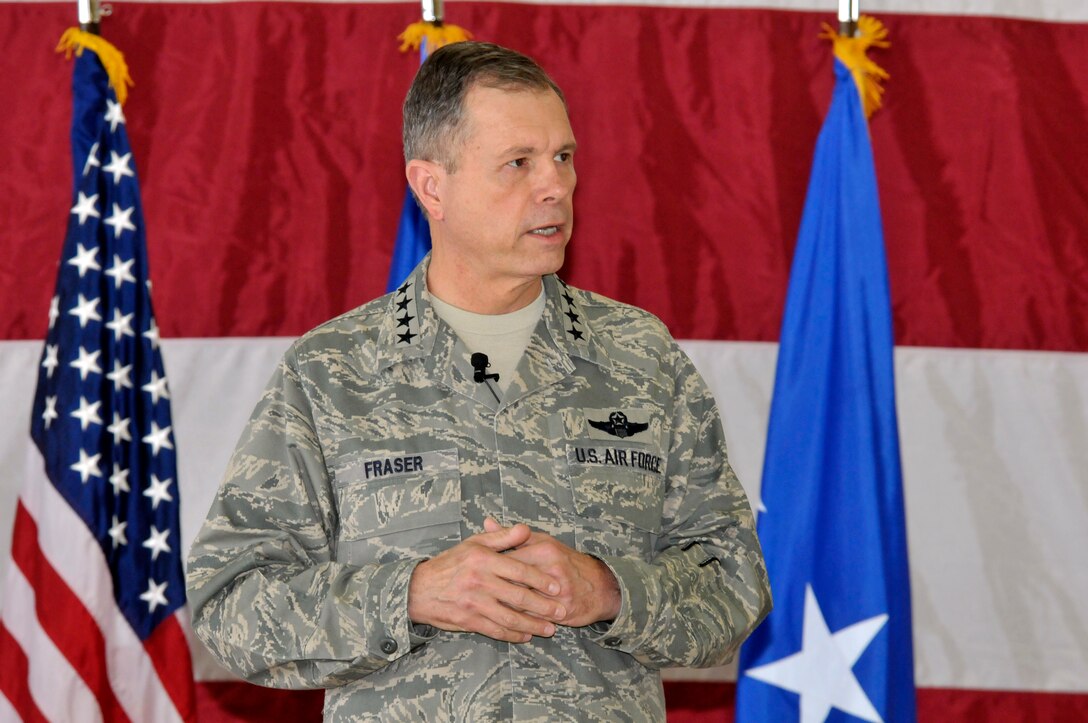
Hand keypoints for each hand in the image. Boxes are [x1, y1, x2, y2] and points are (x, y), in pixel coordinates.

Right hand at [407, 520, 567, 642]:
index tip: (557, 587)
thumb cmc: (451, 563)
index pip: (520, 571)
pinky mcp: (468, 620)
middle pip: (519, 596)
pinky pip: (496, 630)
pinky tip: (526, 636)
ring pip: (510, 617)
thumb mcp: (474, 543)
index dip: (542, 580)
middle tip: (561, 611)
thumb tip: (526, 529)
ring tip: (550, 629)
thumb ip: (502, 536)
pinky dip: (513, 635)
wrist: (419, 589)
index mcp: (484, 560)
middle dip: (544, 606)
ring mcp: (474, 603)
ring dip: (533, 625)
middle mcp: (480, 581)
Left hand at [483, 518, 620, 627]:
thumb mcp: (541, 542)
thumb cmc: (564, 561)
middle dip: (492, 591)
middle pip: (512, 582)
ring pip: (521, 603)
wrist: (599, 586)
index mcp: (543, 550)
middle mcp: (551, 569)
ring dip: (502, 608)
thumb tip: (486, 522)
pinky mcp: (562, 611)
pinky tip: (503, 622)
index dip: (488, 570)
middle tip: (474, 595)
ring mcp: (557, 592)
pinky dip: (517, 620)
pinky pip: (532, 618)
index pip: (507, 560)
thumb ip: (512, 536)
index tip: (473, 575)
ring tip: (485, 609)